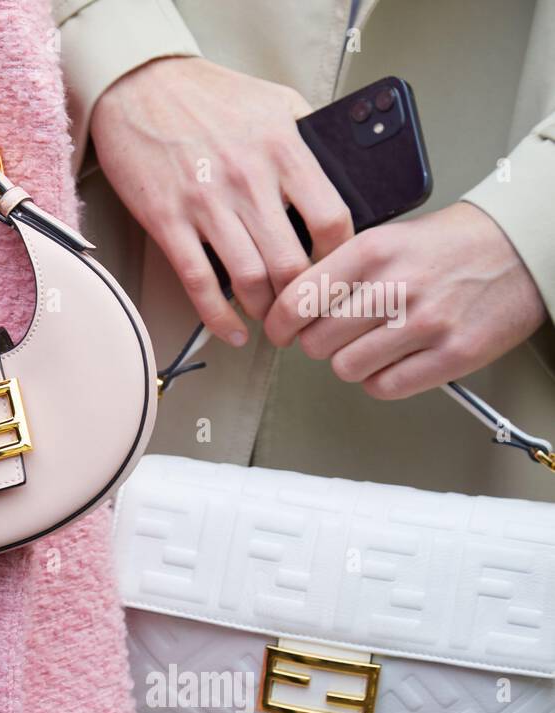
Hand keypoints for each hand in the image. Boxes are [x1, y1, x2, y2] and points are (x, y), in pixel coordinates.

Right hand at [90, 56, 352, 342]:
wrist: (141, 86)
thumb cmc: (208, 96)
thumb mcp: (275, 100)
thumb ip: (310, 137)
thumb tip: (343, 177)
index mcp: (283, 149)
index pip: (331, 220)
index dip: (339, 260)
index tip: (337, 275)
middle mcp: (248, 179)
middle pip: (291, 263)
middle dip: (301, 299)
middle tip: (304, 311)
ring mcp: (205, 203)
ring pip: (249, 279)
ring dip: (264, 309)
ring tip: (270, 318)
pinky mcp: (167, 220)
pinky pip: (199, 282)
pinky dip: (218, 317)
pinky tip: (232, 331)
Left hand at [263, 202, 548, 398]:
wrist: (519, 248)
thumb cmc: (450, 245)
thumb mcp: (385, 239)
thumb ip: (339, 271)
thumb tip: (290, 307)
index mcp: (372, 252)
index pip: (297, 302)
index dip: (280, 324)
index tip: (281, 330)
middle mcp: (396, 288)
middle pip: (316, 342)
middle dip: (317, 342)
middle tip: (335, 334)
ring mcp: (426, 324)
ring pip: (345, 368)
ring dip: (350, 362)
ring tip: (370, 344)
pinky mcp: (452, 355)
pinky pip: (384, 387)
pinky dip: (381, 380)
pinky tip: (393, 360)